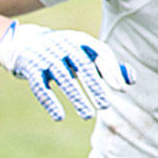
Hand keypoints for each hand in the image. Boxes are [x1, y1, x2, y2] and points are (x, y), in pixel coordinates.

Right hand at [0, 21, 133, 120]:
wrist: (27, 43)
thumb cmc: (68, 53)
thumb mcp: (88, 54)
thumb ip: (110, 67)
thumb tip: (130, 81)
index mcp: (81, 40)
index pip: (101, 53)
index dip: (112, 70)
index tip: (121, 89)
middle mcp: (64, 46)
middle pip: (82, 66)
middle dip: (94, 86)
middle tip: (105, 106)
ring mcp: (46, 56)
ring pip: (63, 78)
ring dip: (76, 97)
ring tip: (88, 115)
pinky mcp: (31, 69)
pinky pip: (40, 86)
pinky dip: (50, 102)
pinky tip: (59, 117)